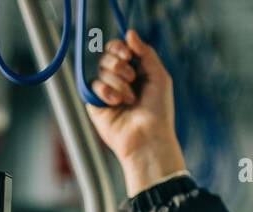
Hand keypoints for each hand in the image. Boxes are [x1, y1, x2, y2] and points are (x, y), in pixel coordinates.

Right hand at [85, 29, 185, 193]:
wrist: (148, 136)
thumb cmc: (158, 110)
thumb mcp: (159, 76)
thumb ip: (146, 52)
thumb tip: (129, 33)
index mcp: (134, 72)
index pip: (118, 49)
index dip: (120, 47)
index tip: (128, 54)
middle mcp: (119, 80)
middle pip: (107, 55)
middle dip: (120, 64)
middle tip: (132, 78)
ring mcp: (106, 92)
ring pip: (101, 69)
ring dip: (119, 82)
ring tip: (130, 100)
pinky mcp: (95, 104)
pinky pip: (93, 85)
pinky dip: (106, 91)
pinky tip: (116, 103)